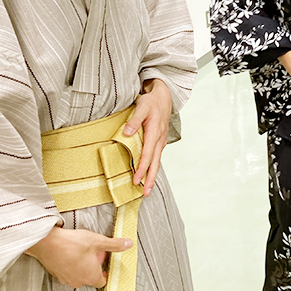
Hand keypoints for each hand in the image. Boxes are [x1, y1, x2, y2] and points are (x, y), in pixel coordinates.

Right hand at [25, 226, 132, 288]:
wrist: (46, 243)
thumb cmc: (71, 244)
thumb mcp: (98, 241)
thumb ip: (114, 244)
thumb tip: (127, 244)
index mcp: (90, 276)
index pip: (102, 281)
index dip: (106, 271)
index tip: (105, 262)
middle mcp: (78, 281)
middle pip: (90, 277)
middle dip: (94, 265)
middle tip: (94, 252)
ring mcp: (65, 279)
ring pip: (78, 274)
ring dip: (82, 264)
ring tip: (82, 250)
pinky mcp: (56, 273)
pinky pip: (67, 271)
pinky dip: (70, 264)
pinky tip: (70, 252)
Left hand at [124, 79, 171, 196]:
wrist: (164, 97)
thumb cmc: (151, 102)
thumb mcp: (141, 107)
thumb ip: (134, 121)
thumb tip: (126, 134)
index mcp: (154, 133)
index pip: (147, 155)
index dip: (142, 169)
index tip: (136, 180)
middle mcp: (159, 140)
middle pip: (155, 163)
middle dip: (150, 179)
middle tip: (145, 193)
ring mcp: (161, 141)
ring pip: (157, 162)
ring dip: (152, 176)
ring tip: (147, 189)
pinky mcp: (159, 141)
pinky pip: (157, 157)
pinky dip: (153, 167)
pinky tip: (149, 174)